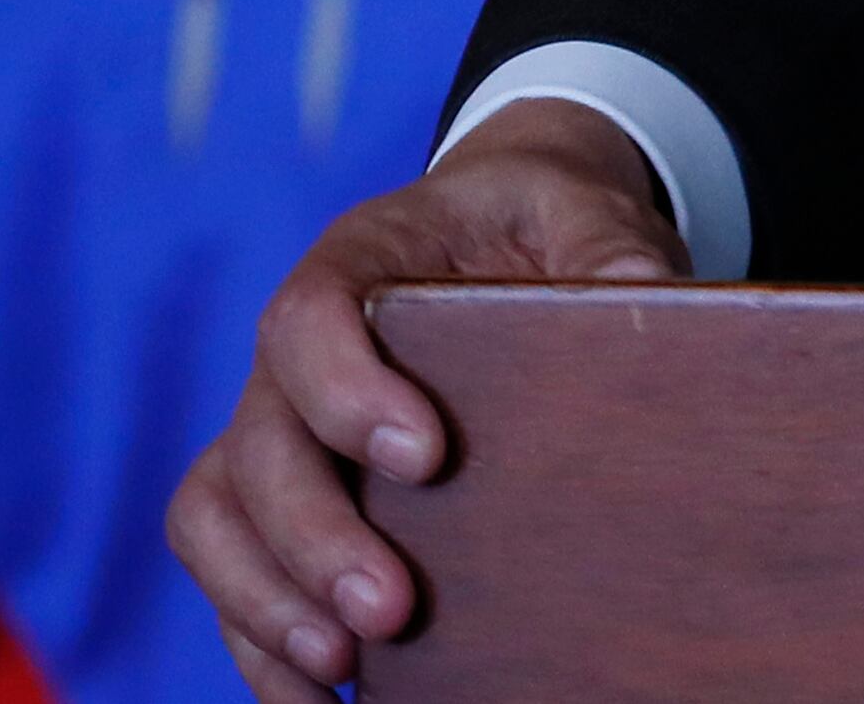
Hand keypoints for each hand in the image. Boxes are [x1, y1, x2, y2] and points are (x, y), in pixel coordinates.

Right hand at [165, 100, 682, 699]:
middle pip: (258, 444)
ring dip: (269, 600)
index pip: (306, 320)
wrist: (505, 231)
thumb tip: (646, 297)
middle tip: (390, 609)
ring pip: (218, 515)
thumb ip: (606, 245)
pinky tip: (317, 696)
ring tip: (344, 666)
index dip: (345, 393)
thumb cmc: (539, 218)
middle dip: (313, 537)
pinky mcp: (284, 494)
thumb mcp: (583, 208)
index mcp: (357, 262)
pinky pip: (233, 567)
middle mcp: (293, 353)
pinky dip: (260, 639)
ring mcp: (279, 425)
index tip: (425, 459)